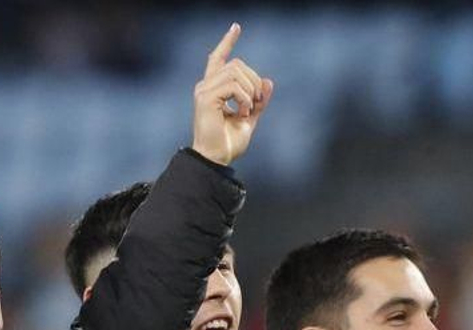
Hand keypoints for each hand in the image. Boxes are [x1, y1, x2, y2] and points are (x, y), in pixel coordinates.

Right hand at [191, 24, 272, 165]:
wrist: (217, 159)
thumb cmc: (228, 143)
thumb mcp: (249, 118)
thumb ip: (258, 101)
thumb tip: (268, 81)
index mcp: (213, 89)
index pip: (217, 58)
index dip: (227, 42)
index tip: (236, 27)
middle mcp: (205, 86)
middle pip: (237, 64)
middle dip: (254, 80)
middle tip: (257, 103)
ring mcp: (203, 91)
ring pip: (236, 72)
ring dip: (250, 90)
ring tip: (248, 110)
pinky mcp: (205, 99)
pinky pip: (233, 86)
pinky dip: (244, 98)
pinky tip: (242, 113)